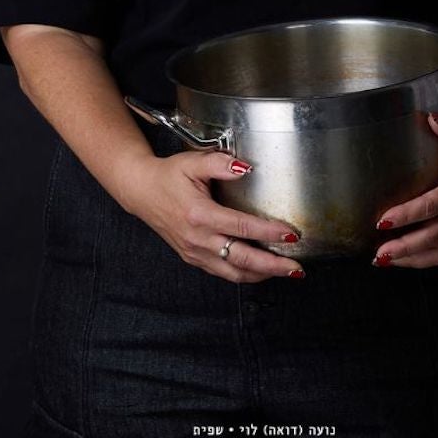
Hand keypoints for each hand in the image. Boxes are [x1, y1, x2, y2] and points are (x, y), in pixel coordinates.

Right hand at [113, 150, 304, 283]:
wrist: (141, 191)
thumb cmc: (167, 176)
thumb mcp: (191, 162)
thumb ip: (219, 163)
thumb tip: (245, 167)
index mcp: (199, 215)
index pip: (242, 227)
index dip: (269, 232)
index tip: (291, 234)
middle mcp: (198, 239)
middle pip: (242, 259)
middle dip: (273, 266)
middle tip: (297, 267)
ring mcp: (195, 252)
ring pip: (233, 273)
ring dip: (261, 275)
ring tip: (285, 271)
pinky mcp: (193, 258)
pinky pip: (223, 272)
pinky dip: (244, 274)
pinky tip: (260, 270)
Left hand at [371, 111, 437, 268]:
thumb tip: (430, 116)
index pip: (431, 206)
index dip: (406, 215)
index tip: (382, 221)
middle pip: (433, 237)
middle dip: (404, 247)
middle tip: (378, 252)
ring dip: (411, 259)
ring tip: (383, 260)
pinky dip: (424, 259)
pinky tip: (403, 259)